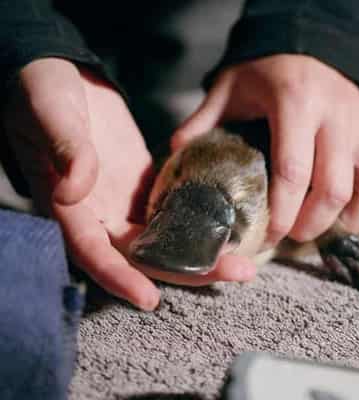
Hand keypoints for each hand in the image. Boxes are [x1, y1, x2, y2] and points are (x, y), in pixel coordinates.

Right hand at [3, 58, 255, 310]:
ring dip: (201, 249)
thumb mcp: (49, 113)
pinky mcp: (144, 183)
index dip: (119, 278)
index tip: (150, 299)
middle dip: (187, 268)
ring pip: (164, 237)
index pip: (93, 253)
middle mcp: (100, 213)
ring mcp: (125, 200)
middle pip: (143, 254)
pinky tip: (227, 223)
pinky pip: (172, 209)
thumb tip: (78, 185)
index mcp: (70, 206)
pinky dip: (197, 220)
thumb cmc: (43, 93)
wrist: (67, 77)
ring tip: (242, 256)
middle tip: (235, 271)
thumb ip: (65, 147)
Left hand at [172, 55, 358, 245]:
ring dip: (338, 219)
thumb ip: (202, 120)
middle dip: (308, 224)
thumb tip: (178, 154)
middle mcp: (336, 114)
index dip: (281, 212)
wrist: (308, 50)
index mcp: (296, 101)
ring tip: (311, 228)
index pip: (292, 171)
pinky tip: (341, 213)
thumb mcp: (228, 90)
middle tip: (286, 236)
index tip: (268, 235)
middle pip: (331, 188)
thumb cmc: (264, 74)